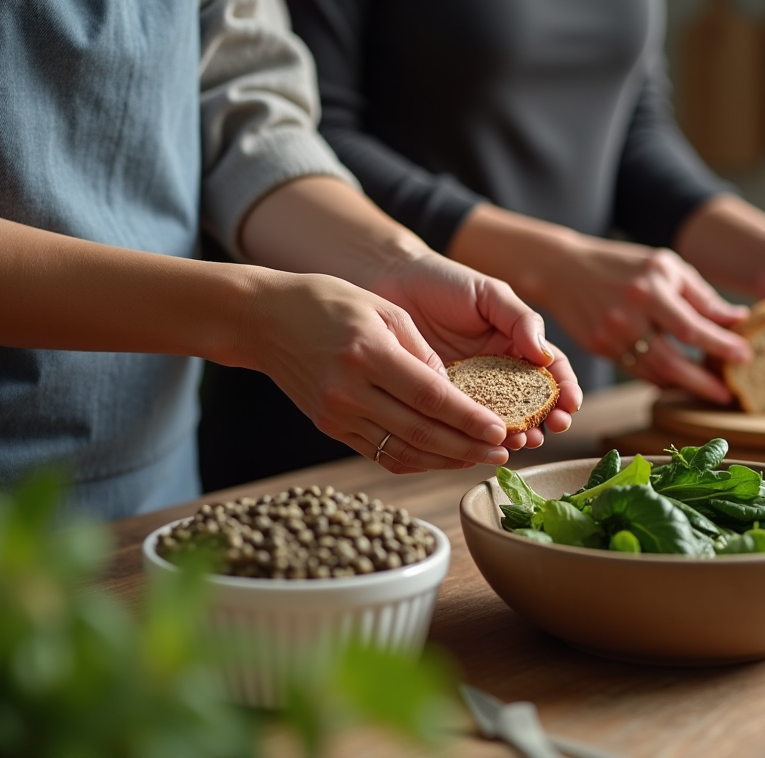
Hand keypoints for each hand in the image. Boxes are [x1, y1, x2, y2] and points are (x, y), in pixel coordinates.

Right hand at [246, 271, 529, 472]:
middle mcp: (350, 390)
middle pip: (420, 432)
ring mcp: (336, 413)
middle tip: (502, 452)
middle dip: (467, 447)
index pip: (431, 397)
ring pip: (401, 451)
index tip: (499, 430)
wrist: (263, 319)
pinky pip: (379, 452)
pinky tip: (442, 458)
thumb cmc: (329, 303)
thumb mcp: (384, 310)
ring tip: (478, 459)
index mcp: (368, 353)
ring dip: (445, 461)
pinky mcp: (329, 426)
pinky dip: (414, 460)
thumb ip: (422, 352)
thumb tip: (454, 393)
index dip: (468, 419)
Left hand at [369, 252, 581, 450]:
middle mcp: (498, 373)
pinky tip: (481, 443)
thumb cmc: (444, 281)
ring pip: (499, 421)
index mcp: (516, 346)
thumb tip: (544, 355)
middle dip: (545, 421)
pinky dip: (474, 437)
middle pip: (531, 404)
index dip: (565, 390)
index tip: (570, 405)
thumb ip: (521, 319)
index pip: (550, 372)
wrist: (392, 281)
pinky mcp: (439, 402)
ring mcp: (470, 391)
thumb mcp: (489, 293)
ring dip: (515, 435)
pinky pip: (460, 424)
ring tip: (520, 441)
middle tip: (550, 430)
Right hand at [535, 236, 750, 404]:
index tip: (745, 357)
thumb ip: (701, 296)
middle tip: (728, 393)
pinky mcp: (599, 347)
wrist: (564, 269)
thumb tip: (738, 319)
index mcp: (649, 289)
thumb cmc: (624, 265)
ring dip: (683, 384)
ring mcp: (610, 334)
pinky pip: (637, 372)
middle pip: (672, 362)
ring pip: (653, 373)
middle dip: (703, 383)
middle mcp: (628, 314)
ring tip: (707, 388)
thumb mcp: (665, 268)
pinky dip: (660, 379)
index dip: (721, 346)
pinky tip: (677, 380)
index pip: (692, 328)